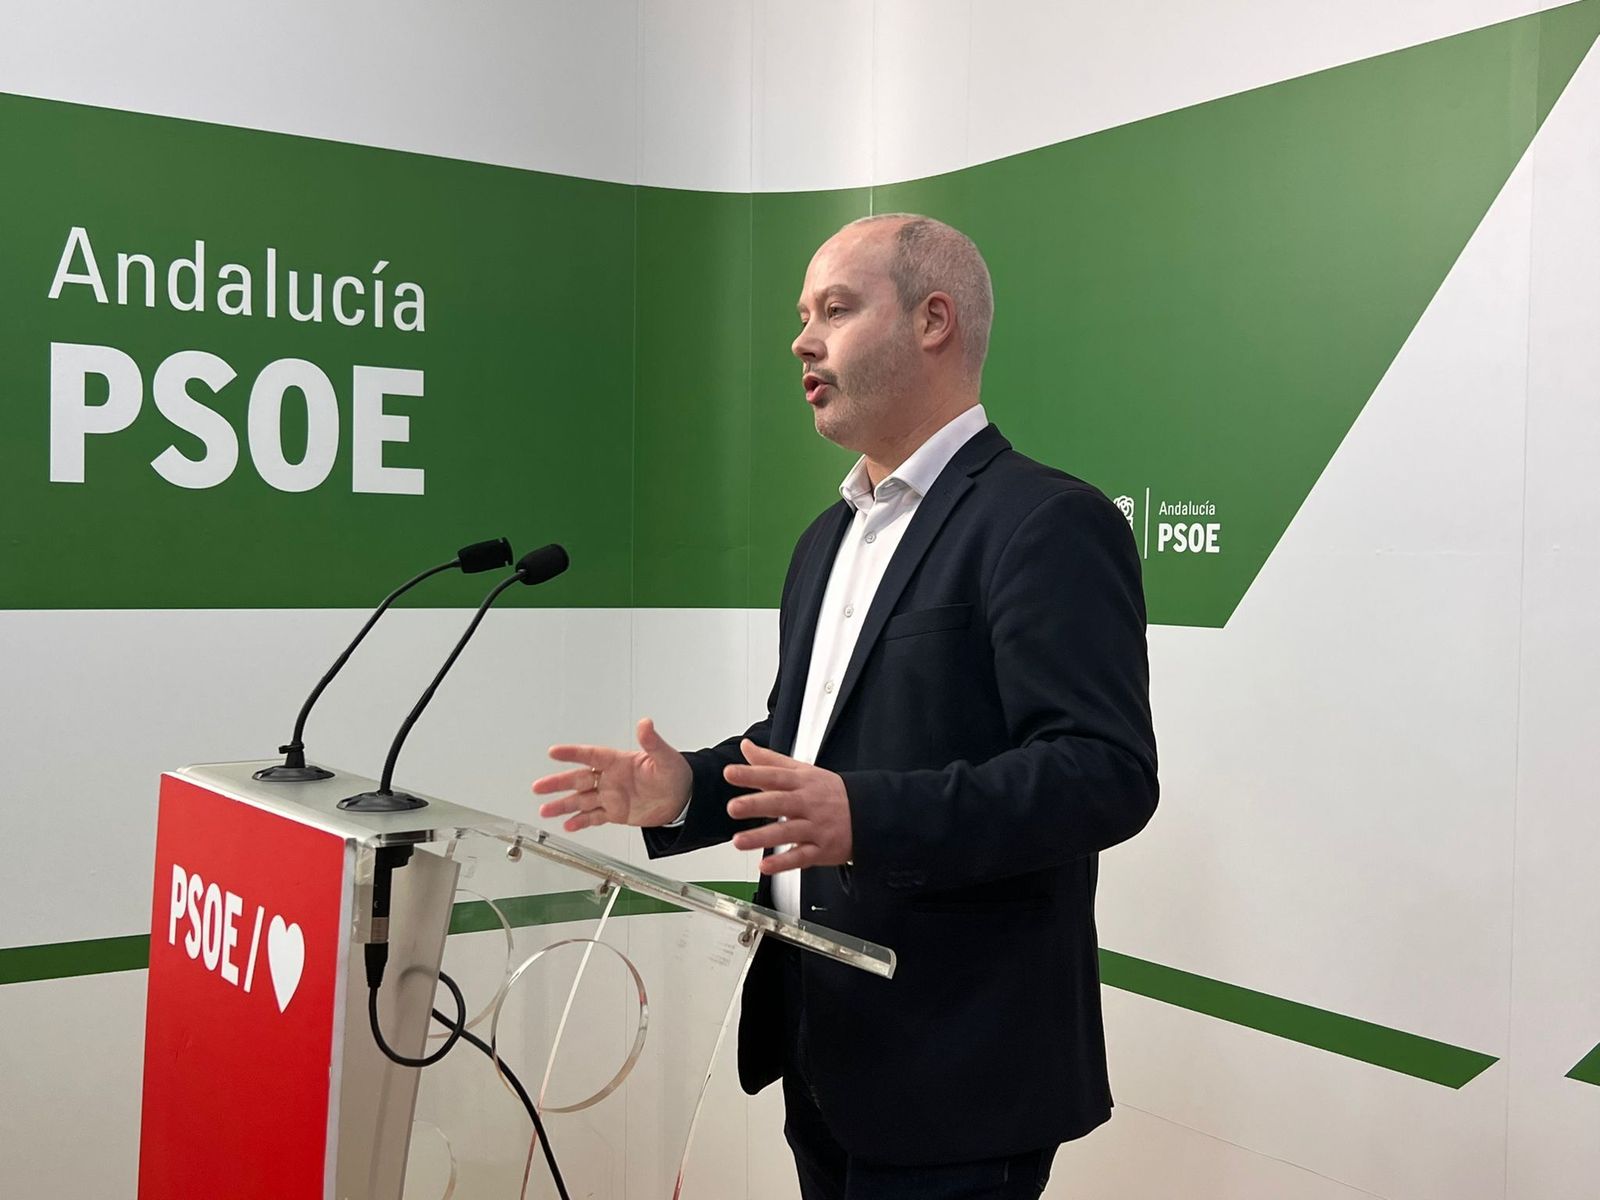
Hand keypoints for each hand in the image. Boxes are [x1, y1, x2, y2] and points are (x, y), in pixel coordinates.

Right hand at [532, 717, 691, 831]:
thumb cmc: (675, 774)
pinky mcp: (616, 812)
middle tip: (539, 787)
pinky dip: (580, 821)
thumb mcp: (665, 757)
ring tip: (545, 810)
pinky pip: (594, 817)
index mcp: (619, 762)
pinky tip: (567, 825)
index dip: (573, 753)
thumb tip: (645, 723)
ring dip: (563, 805)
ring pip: (581, 800)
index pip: (591, 755)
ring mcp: (611, 796)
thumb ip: (652, 742)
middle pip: (579, 779)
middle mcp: (610, 778)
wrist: (683, 798)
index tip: (554, 752)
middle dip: (558, 783)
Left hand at [723, 740, 852, 873]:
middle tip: (733, 807)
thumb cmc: (830, 792)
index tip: (730, 772)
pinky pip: (802, 856)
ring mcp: (816, 827)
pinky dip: (783, 862)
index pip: (774, 775)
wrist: (870, 812)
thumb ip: (771, 760)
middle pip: (780, 802)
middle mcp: (808, 803)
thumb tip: (746, 747)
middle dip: (756, 805)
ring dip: (762, 837)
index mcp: (802, 782)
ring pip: (787, 832)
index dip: (752, 774)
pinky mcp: (822, 849)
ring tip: (739, 841)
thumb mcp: (804, 770)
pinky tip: (765, 865)